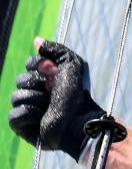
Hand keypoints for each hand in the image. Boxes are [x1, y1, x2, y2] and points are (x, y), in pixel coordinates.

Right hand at [8, 38, 104, 157]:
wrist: (79, 120)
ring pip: (15, 97)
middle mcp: (38, 94)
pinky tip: (42, 117)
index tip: (51, 70)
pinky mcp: (24, 127)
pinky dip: (28, 114)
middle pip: (20, 80)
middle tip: (51, 90)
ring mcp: (30, 111)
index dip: (37, 65)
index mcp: (48, 79)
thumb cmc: (78, 93)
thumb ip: (56, 50)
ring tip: (49, 106)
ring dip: (34, 99)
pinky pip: (14, 116)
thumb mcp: (72, 65)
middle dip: (35, 83)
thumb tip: (37, 40)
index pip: (29, 64)